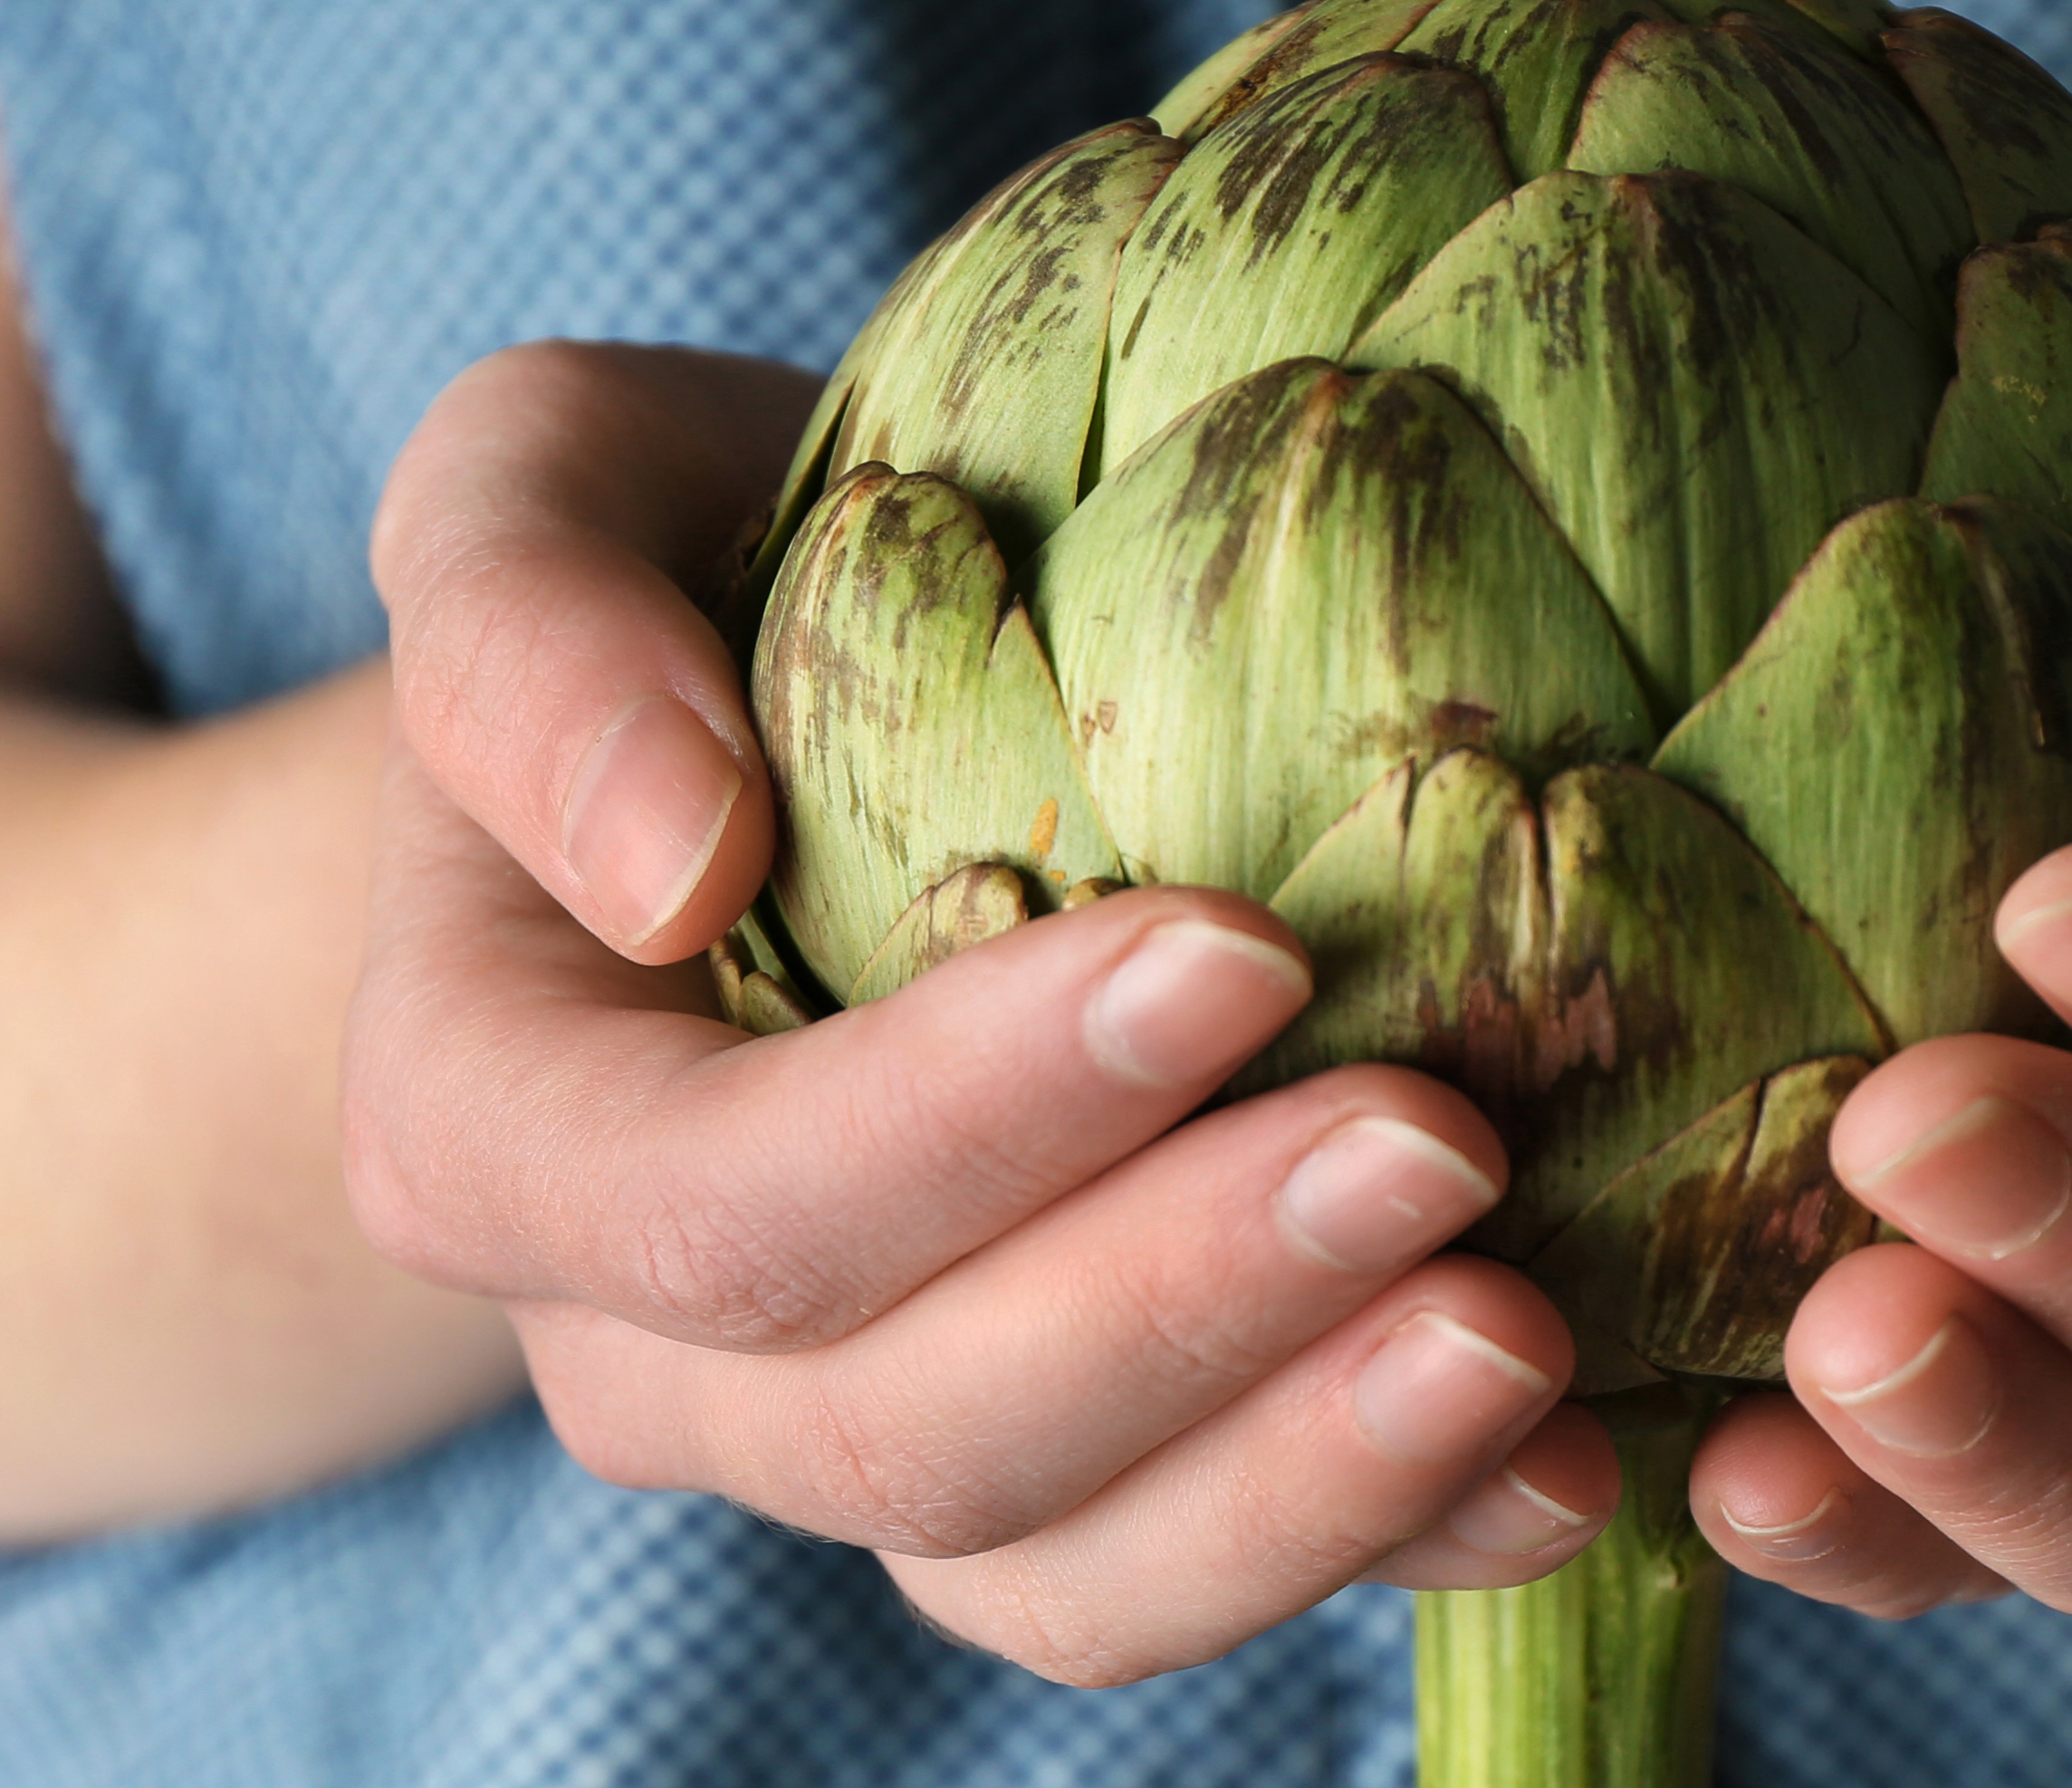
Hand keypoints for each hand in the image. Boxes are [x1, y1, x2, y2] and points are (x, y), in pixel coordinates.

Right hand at [339, 342, 1617, 1686]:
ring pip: (1053, 1573)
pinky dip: (1396, 1538)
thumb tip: (667, 858)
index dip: (969, 1118)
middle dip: (1189, 1301)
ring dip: (1307, 1480)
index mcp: (489, 1132)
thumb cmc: (667, 573)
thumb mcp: (539, 489)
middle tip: (1447, 1141)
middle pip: (903, 1429)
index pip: (715, 1203)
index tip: (1242, 952)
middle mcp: (645, 1352)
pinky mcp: (1052, 1486)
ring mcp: (847, 1449)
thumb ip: (523, 625)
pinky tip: (1582, 1451)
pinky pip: (1192, 1582)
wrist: (762, 720)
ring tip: (1528, 1335)